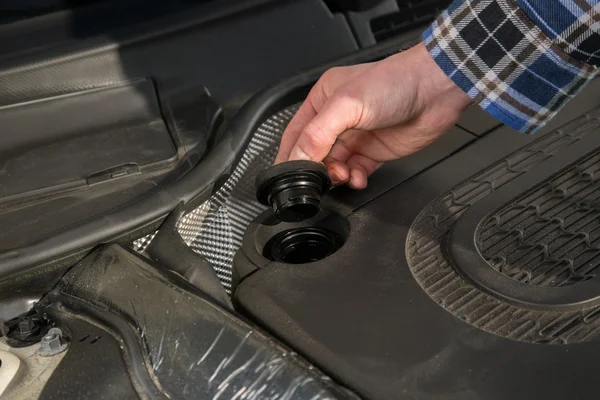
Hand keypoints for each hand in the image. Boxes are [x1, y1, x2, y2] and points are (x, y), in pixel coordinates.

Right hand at [275, 42, 472, 188]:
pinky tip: (358, 178)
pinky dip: (354, 179)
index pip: (296, 134)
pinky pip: (356, 171)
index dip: (290, 155)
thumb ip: (318, 134)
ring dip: (335, 176)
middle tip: (321, 178)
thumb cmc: (395, 82)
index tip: (288, 175)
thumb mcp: (346, 105)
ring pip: (334, 165)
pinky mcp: (374, 151)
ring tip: (343, 175)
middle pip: (315, 153)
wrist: (435, 90)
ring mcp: (357, 136)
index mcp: (323, 100)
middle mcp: (337, 118)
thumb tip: (298, 158)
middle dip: (316, 169)